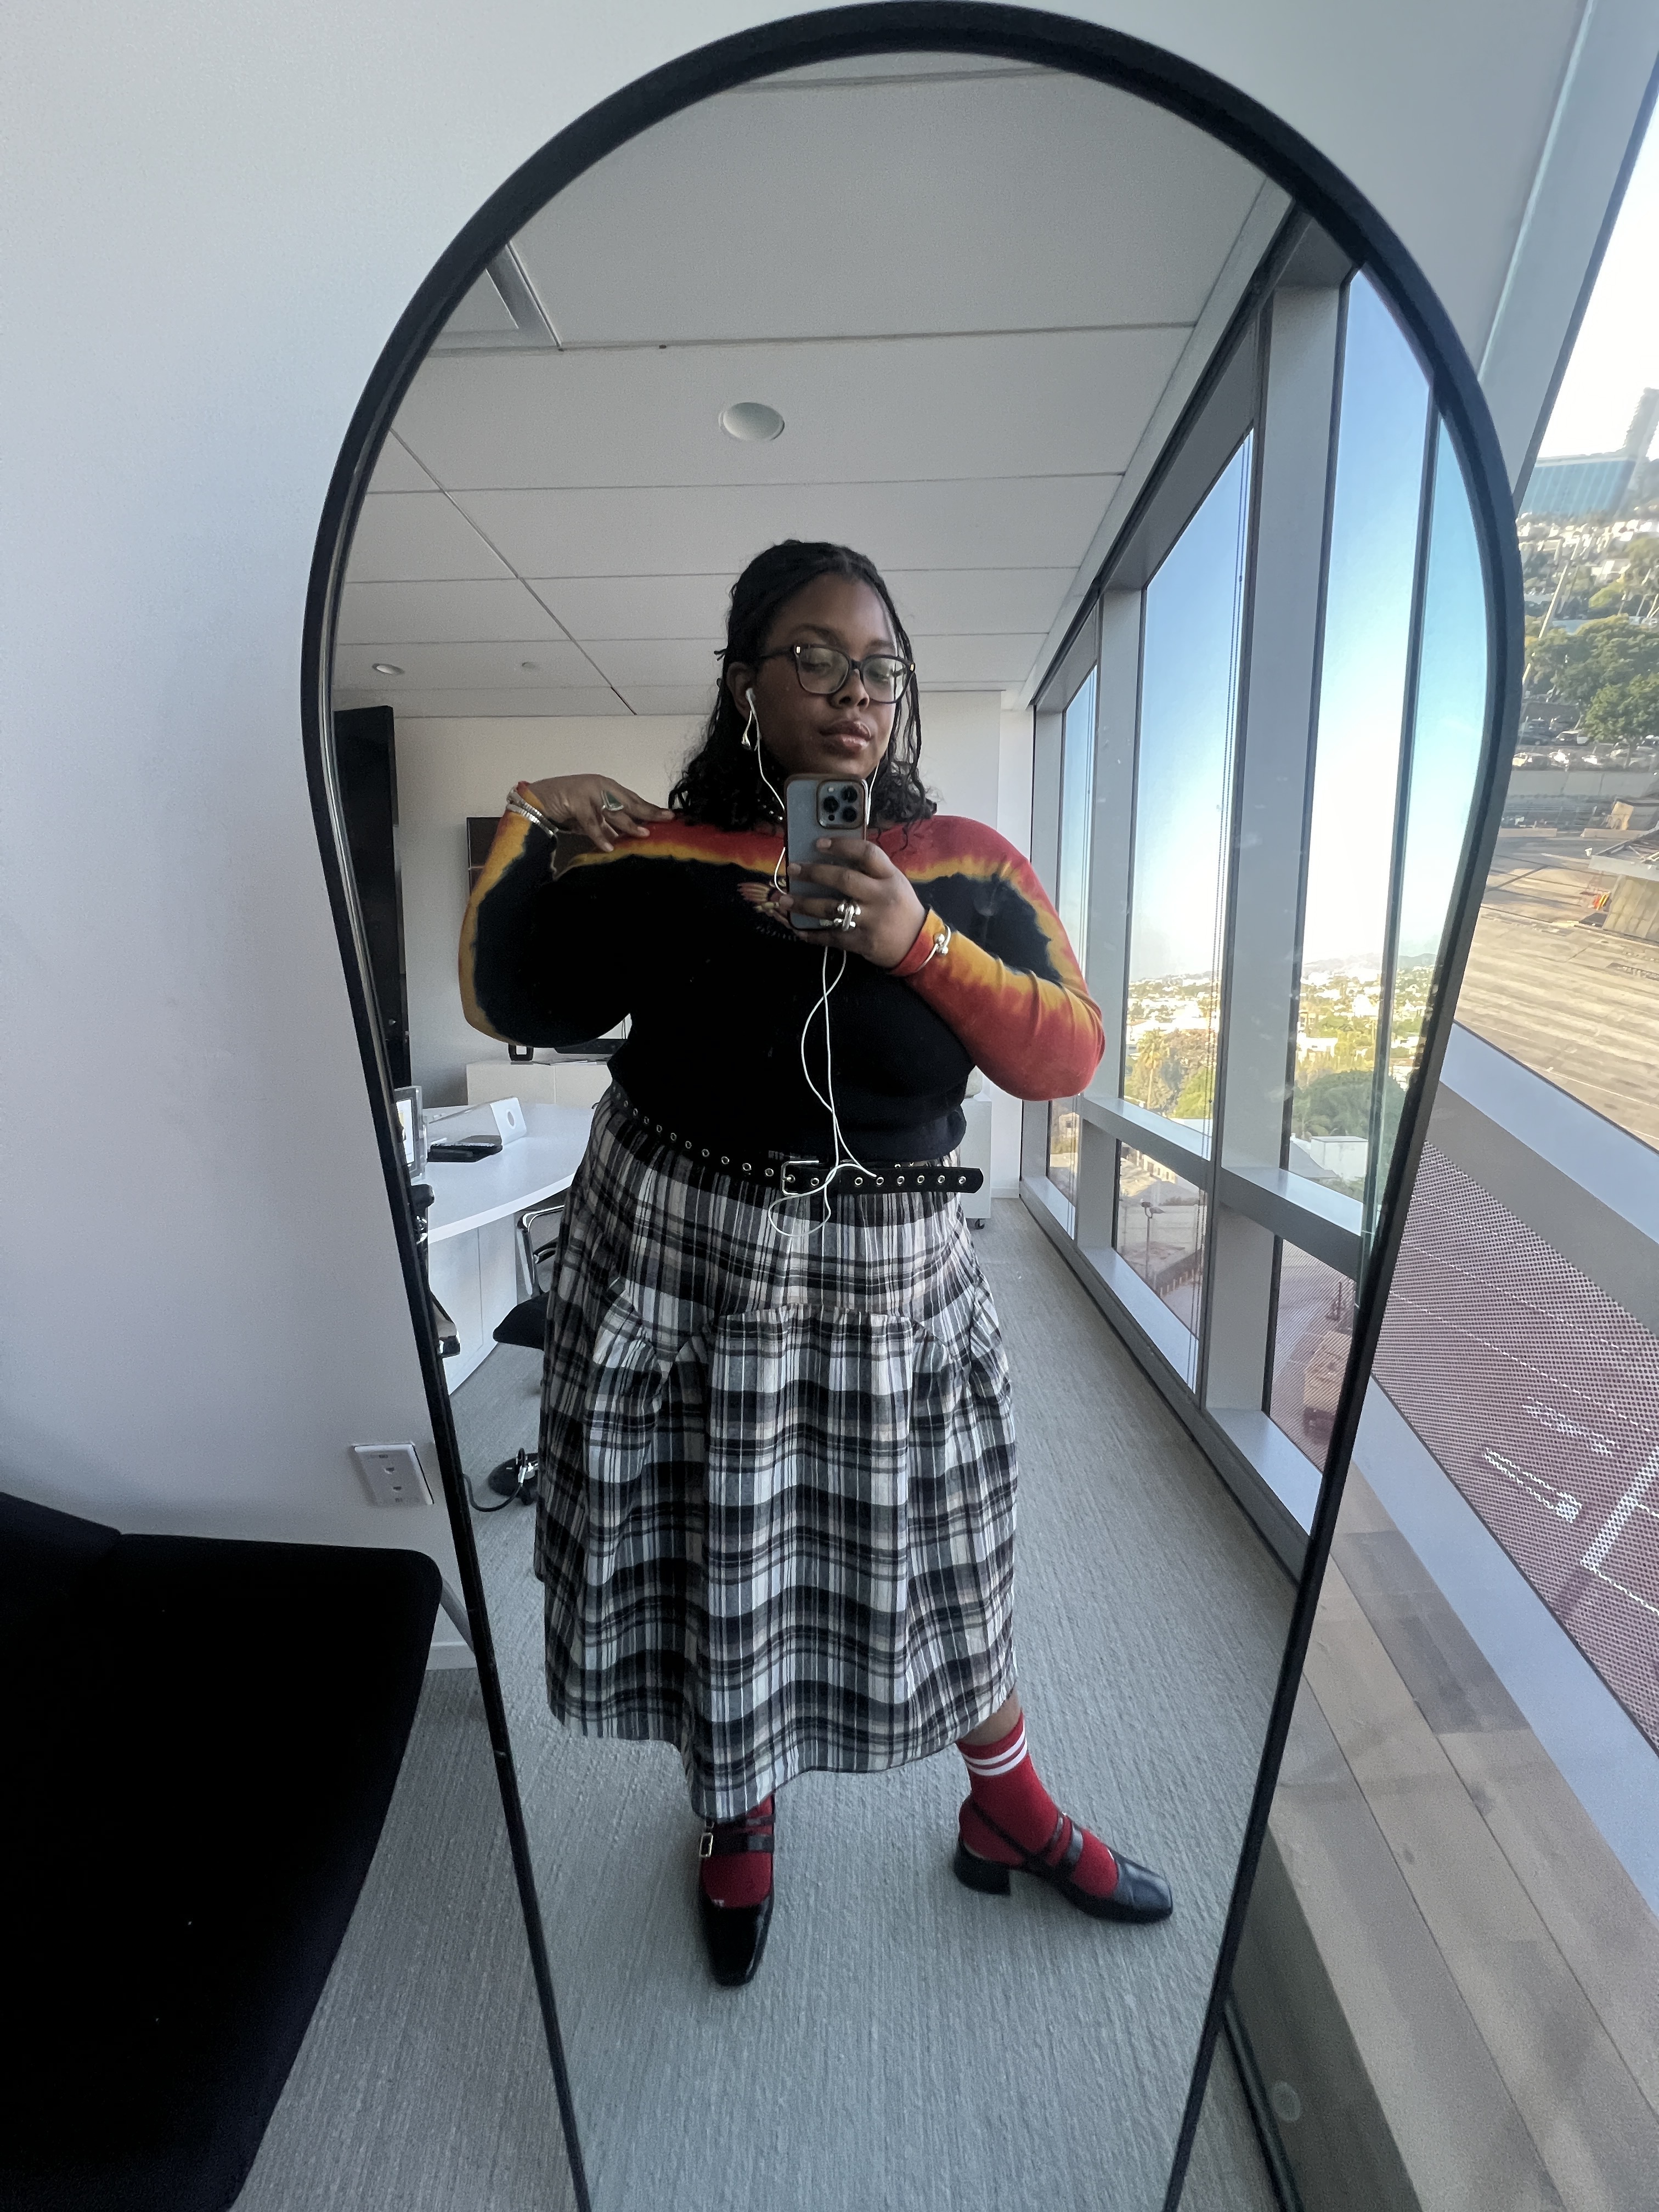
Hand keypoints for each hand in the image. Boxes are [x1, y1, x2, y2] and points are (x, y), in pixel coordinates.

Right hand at [524, 774, 672, 852]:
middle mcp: (601, 786)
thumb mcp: (592, 817)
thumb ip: (608, 825)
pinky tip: (609, 847)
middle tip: (666, 819)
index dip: (650, 808)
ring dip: (629, 824)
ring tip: (644, 834)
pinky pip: (591, 822)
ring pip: (613, 811)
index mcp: (607, 787)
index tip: (668, 816)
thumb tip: (625, 838)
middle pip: (629, 801)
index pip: (633, 799)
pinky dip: (600, 835)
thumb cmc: (566, 807)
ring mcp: (589, 792)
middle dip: (648, 812)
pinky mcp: (576, 801)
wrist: (537, 799)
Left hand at [739, 837, 926, 969]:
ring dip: (804, 904)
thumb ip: (870, 871)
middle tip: (793, 870)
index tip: (818, 843)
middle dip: (814, 873)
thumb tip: (832, 857)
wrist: (918, 944)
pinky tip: (799, 930)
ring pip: (832, 909)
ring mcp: (872, 920)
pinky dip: (813, 934)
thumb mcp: (894, 882)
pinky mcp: (863, 942)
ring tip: (784, 899)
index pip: (866, 853)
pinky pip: (833, 936)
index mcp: (889, 877)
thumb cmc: (901, 908)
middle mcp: (881, 896)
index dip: (841, 846)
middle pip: (844, 879)